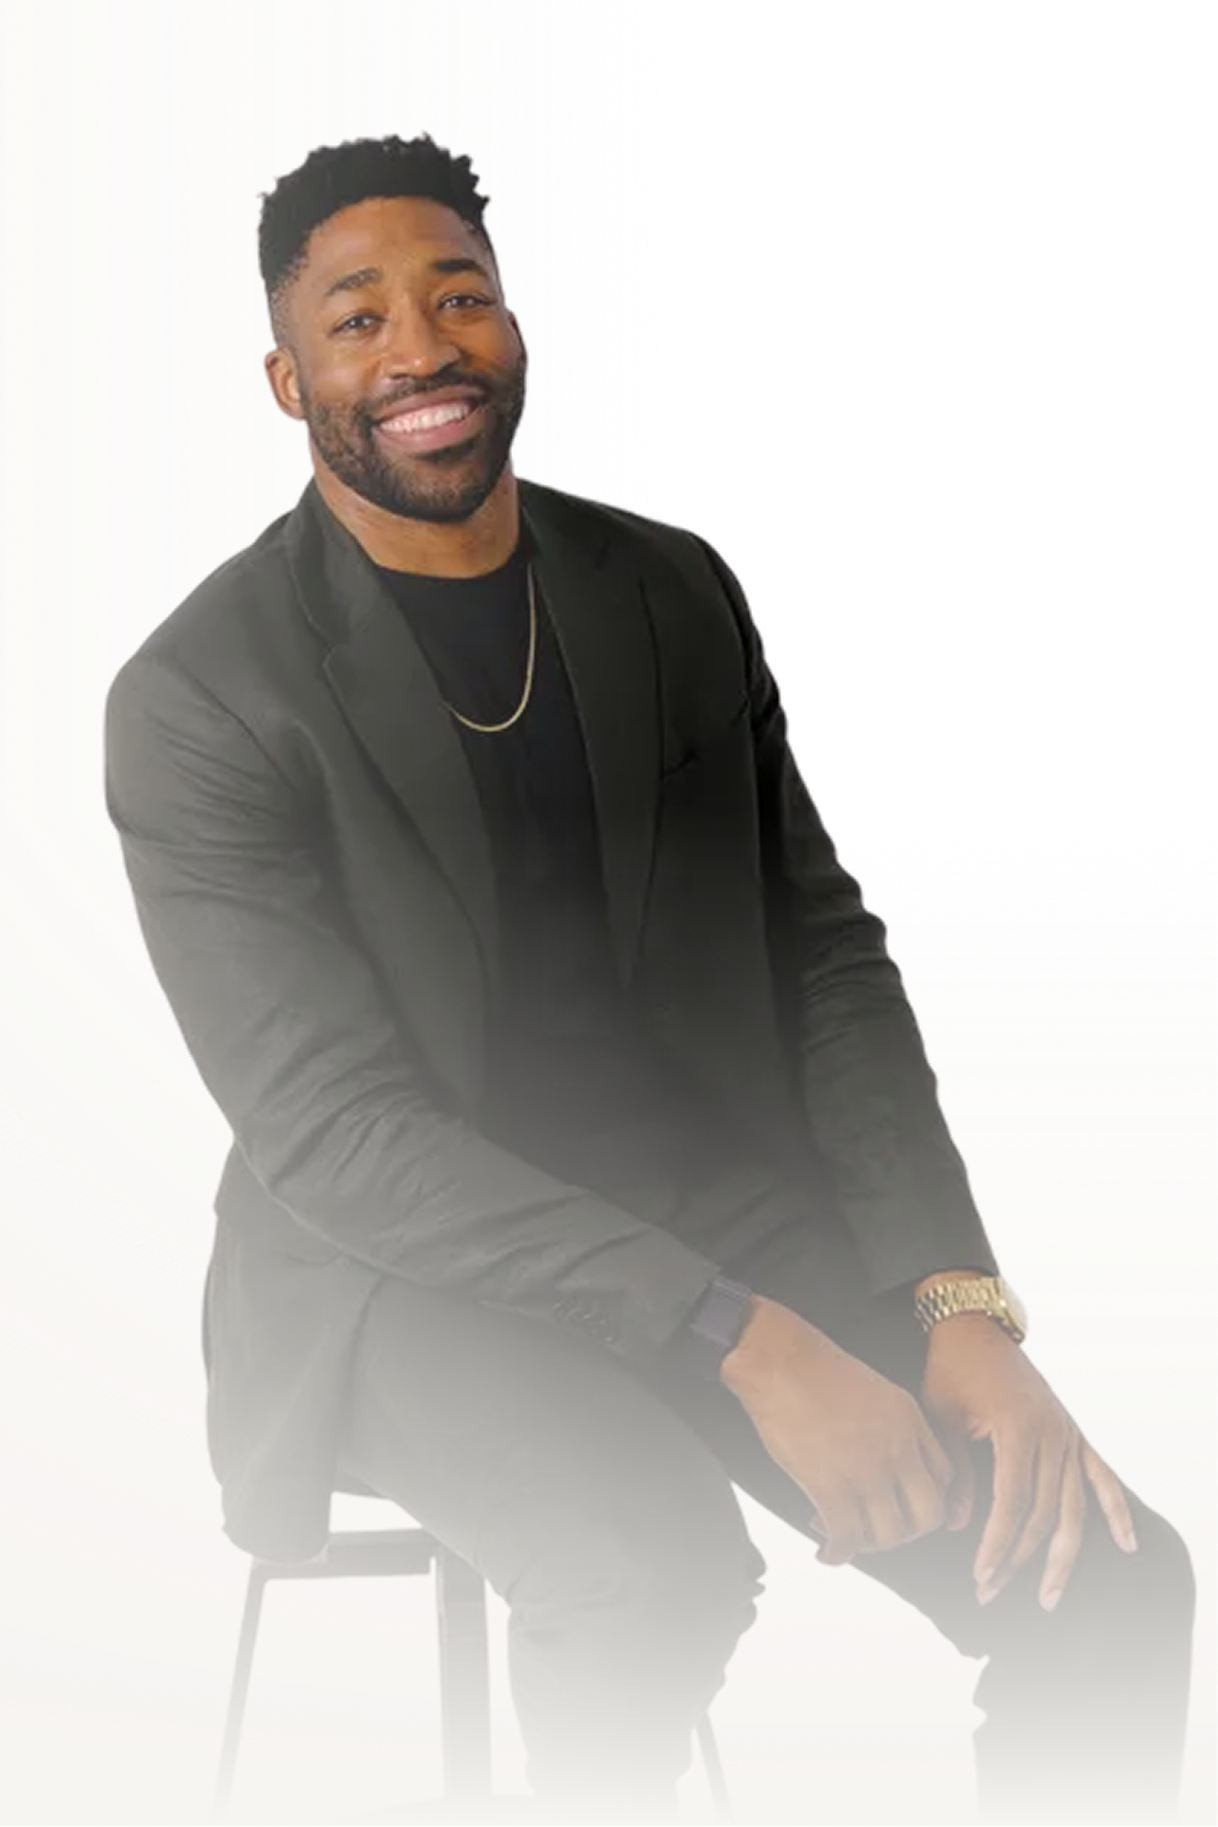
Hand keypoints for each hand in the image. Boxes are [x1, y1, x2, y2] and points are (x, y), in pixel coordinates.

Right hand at [721, 1296, 954, 1564]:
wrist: (780, 1360)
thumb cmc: (818, 1370)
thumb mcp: (877, 1390)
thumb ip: (894, 1426)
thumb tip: (888, 1465)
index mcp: (910, 1422)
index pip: (943, 1479)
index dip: (923, 1501)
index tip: (903, 1508)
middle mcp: (898, 1449)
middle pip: (927, 1516)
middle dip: (905, 1532)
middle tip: (880, 1531)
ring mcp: (866, 1470)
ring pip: (889, 1534)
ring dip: (868, 1545)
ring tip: (846, 1537)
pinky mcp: (830, 1485)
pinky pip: (846, 1538)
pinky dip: (837, 1553)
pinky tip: (826, 1551)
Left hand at [920, 1313, 1138, 1608]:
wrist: (975, 1328)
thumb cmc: (950, 1369)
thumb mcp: (940, 1418)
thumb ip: (956, 1473)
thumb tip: (959, 1525)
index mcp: (1018, 1429)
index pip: (1013, 1503)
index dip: (997, 1543)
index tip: (980, 1575)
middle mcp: (1052, 1434)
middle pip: (1043, 1513)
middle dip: (1017, 1558)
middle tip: (990, 1590)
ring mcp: (1068, 1434)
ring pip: (1072, 1507)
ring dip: (1060, 1555)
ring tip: (1048, 1594)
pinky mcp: (1074, 1432)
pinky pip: (1101, 1476)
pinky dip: (1116, 1510)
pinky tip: (1127, 1543)